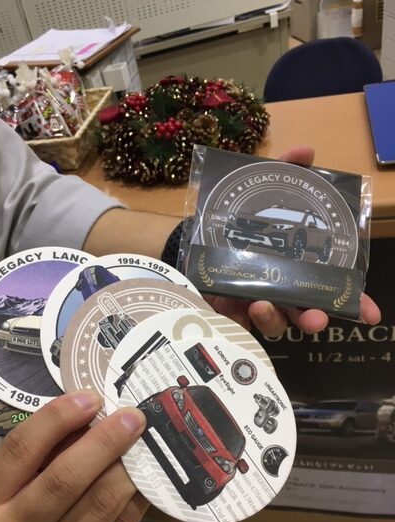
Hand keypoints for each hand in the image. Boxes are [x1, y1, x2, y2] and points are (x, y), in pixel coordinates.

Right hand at [0, 391, 147, 521]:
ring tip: (144, 444)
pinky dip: (136, 499)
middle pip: (64, 480)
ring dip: (128, 468)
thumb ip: (40, 456)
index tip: (91, 397)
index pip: (19, 450)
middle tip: (133, 417)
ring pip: (100, 505)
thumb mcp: (5, 491)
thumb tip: (93, 415)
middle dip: (105, 442)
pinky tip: (144, 479)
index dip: (57, 418)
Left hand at [205, 145, 380, 336]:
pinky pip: (239, 324)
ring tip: (262, 303)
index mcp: (298, 267)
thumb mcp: (260, 190)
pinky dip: (241, 317)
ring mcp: (254, 302)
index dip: (352, 302)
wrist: (198, 232)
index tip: (370, 313)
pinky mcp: (228, 310)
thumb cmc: (240, 217)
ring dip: (274, 318)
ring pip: (273, 323)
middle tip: (315, 317)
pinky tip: (240, 305)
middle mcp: (281, 289)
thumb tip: (306, 151)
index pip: (330, 290)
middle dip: (314, 318)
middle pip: (304, 313)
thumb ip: (283, 170)